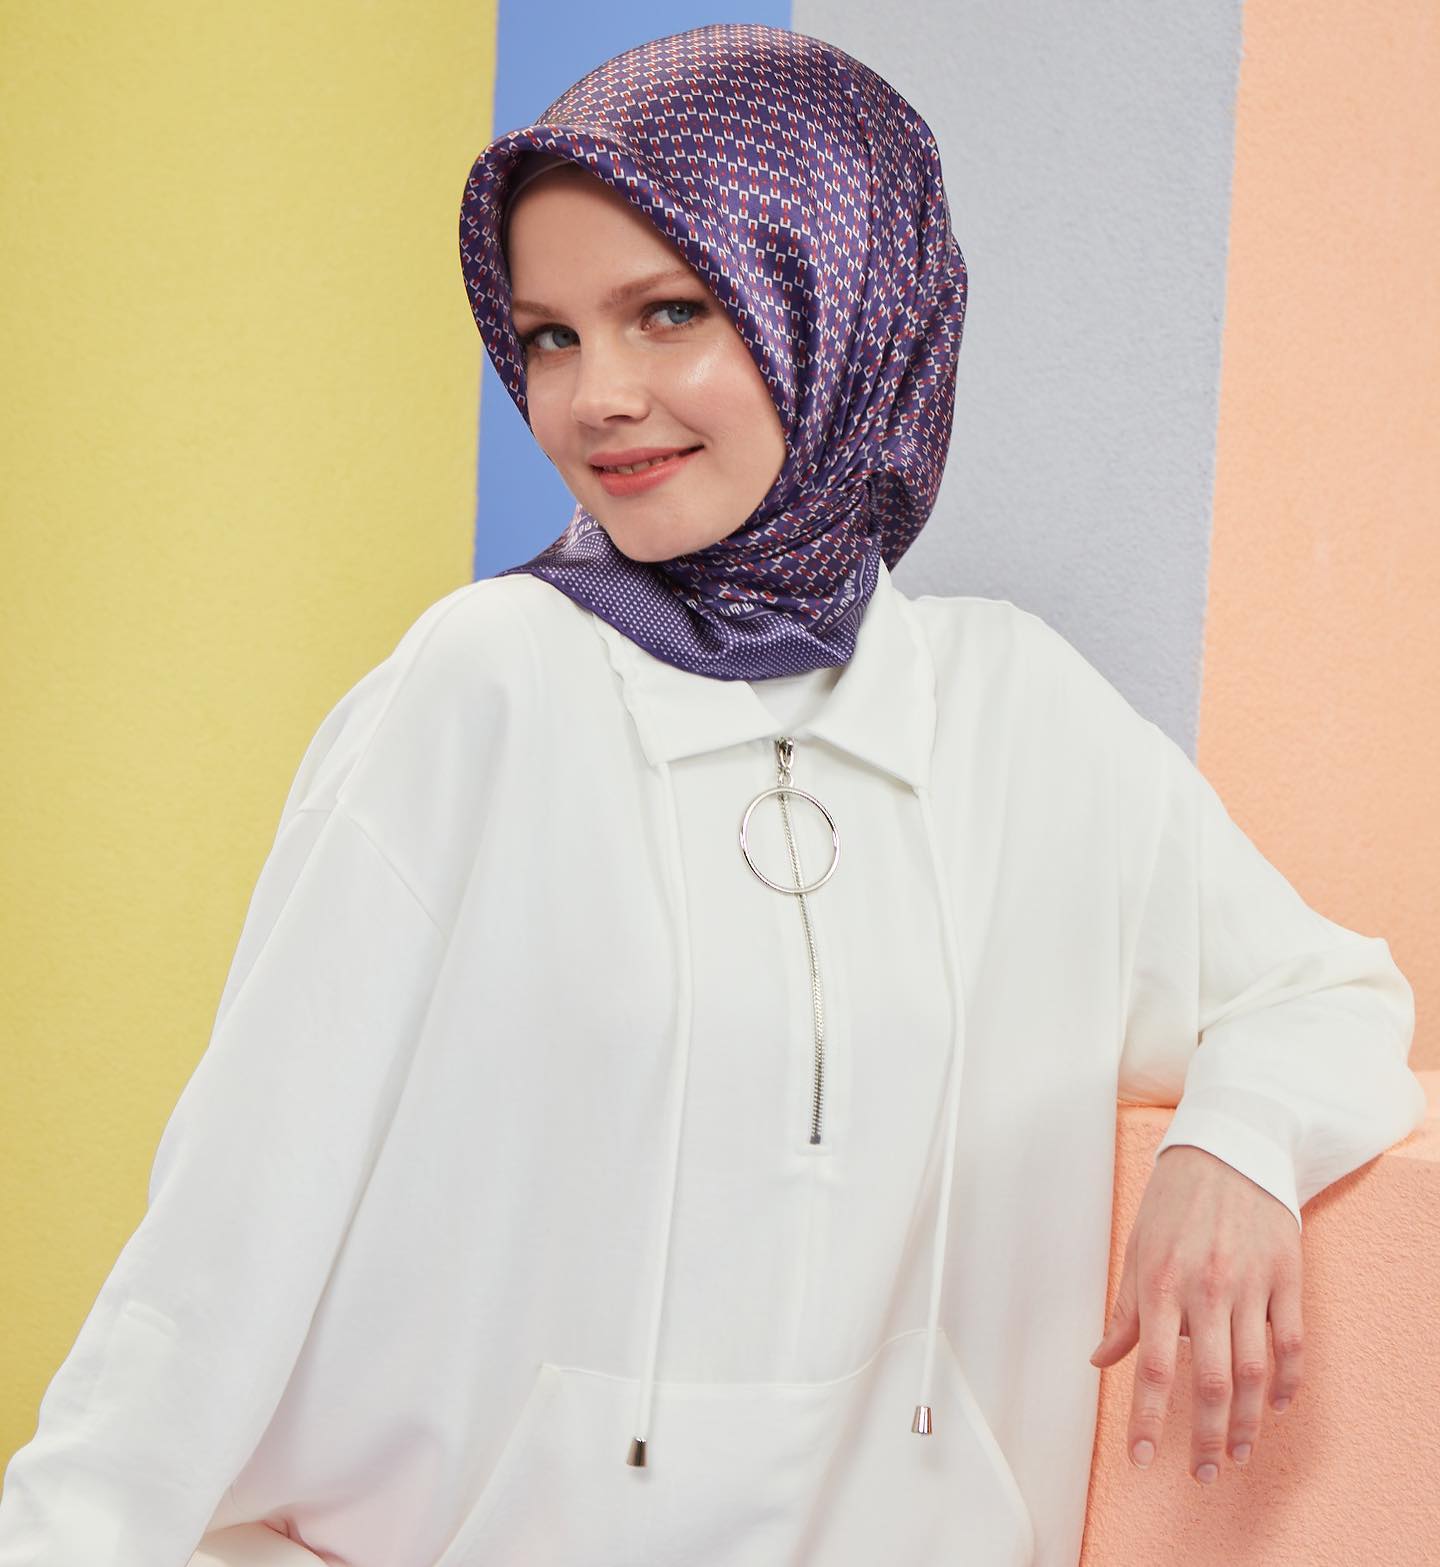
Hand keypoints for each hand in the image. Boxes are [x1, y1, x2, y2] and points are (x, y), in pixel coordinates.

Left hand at [1088, 1144, 1303, 1483]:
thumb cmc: (1174, 1200)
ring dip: (1246, 1422)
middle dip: (1205, 1437)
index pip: (1150, 1366)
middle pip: (1209, 1382)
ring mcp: (1250, 1285)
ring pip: (1253, 1372)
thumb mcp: (1137, 1249)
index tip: (1138, 1457)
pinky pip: (1292, 1343)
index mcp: (1161, 1283)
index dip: (1145, 1418)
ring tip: (1237, 1454)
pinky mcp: (1286, 1278)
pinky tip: (1275, 1407)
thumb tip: (1099, 1359)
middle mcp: (1206, 1289)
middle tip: (1202, 1473)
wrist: (1228, 1148)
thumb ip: (1125, 1311)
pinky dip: (1288, 1382)